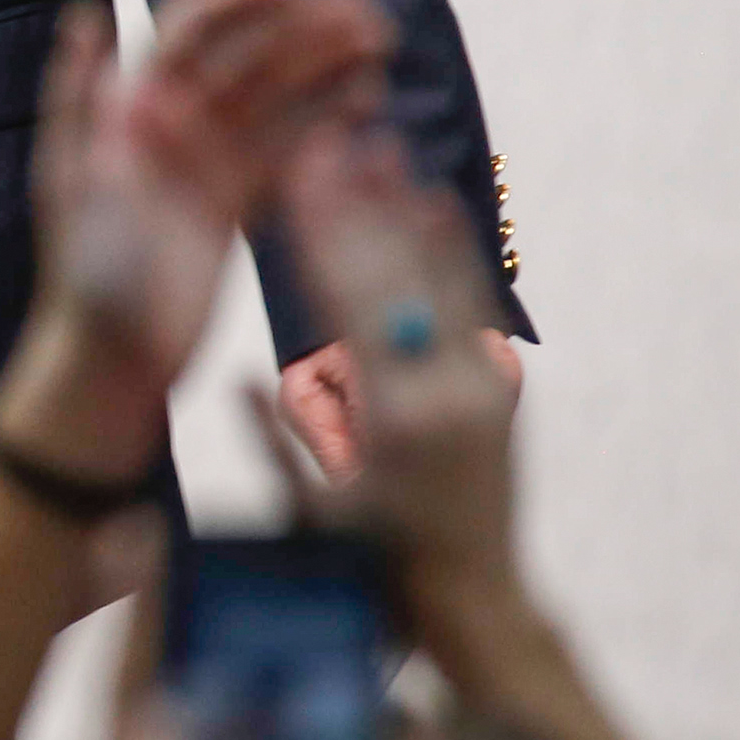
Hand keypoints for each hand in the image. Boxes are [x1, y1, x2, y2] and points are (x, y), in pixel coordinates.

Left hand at [0, 0, 393, 485]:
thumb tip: (87, 12)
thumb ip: (81, 96)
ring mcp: (205, 160)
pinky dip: (324, 122)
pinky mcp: (233, 202)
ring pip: (274, 97)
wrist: (111, 358)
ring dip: (325, 66)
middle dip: (303, 28)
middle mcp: (167, 121)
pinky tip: (368, 101)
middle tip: (370, 9)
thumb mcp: (77, 181)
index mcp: (127, 104)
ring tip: (382, 44)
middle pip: (245, 57)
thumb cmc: (86, 271)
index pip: (189, 28)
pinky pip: (286, 148)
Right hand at [272, 127, 527, 624]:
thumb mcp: (305, 507)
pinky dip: (454, 252)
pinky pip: (475, 305)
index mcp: (389, 419)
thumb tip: (238, 372)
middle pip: (393, 276)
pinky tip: (433, 202)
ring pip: (438, 279)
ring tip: (378, 146)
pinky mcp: (501, 387)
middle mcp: (444, 392)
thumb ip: (271, 438)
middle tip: (329, 140)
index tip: (296, 173)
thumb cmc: (372, 565)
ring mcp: (481, 386)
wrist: (475, 598)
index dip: (320, 232)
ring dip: (403, 210)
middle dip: (355, 204)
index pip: (347, 301)